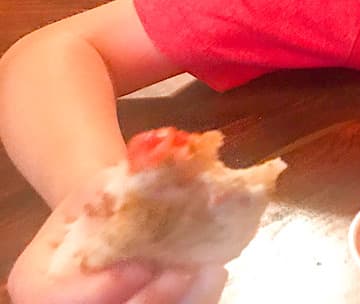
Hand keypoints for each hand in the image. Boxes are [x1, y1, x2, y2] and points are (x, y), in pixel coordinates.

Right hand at [7, 179, 226, 303]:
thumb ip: (110, 190)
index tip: (141, 266)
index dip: (100, 290)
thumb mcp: (95, 186)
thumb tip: (149, 176)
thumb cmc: (99, 198)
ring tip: (210, 272)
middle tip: (185, 272)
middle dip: (150, 300)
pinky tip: (212, 276)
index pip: (57, 300)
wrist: (113, 212)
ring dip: (181, 302)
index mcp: (37, 281)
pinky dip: (195, 300)